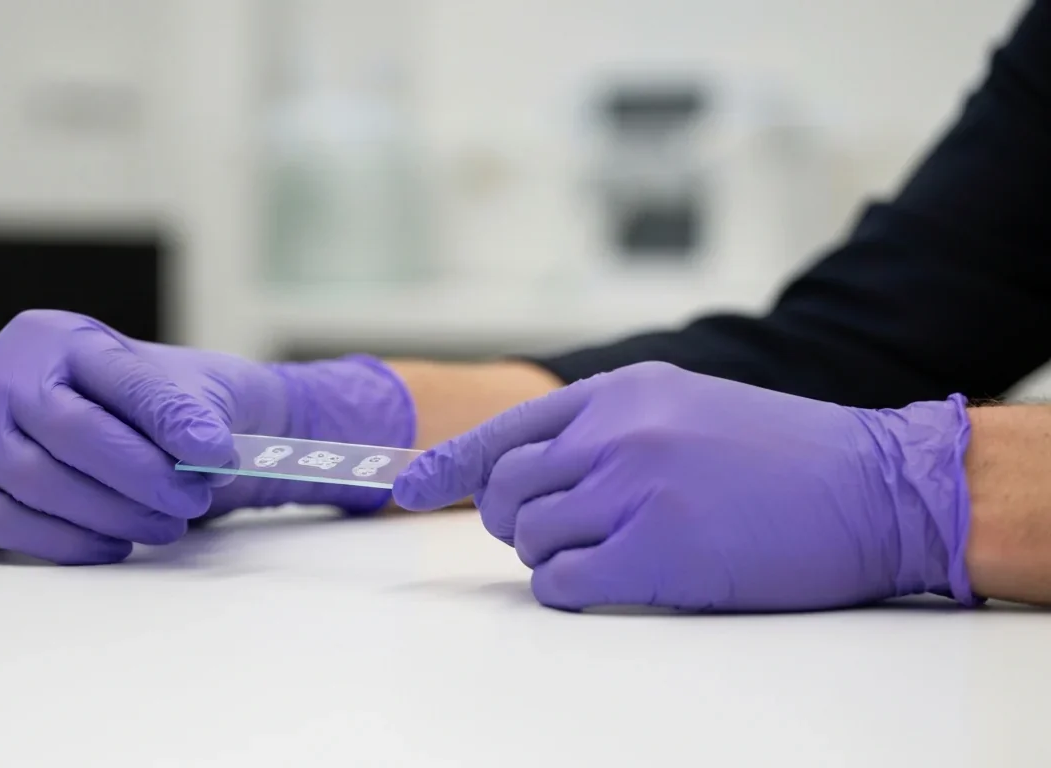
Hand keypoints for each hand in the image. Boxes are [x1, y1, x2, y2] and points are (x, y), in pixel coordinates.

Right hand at [0, 310, 413, 563]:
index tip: (218, 453)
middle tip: (189, 500)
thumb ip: (192, 412)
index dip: (171, 418)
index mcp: (57, 337)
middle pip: (70, 432)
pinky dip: (60, 543)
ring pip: (31, 482)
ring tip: (160, 525)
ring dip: (107, 516)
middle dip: (140, 478)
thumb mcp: (177, 388)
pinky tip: (108, 544)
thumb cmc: (133, 408)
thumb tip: (208, 452)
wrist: (96, 426)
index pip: (121, 379)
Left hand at [393, 362, 977, 611]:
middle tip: (554, 536)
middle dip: (511, 523)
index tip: (407, 486)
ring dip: (549, 556)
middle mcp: (617, 433)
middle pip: (503, 492)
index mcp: (620, 393)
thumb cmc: (783, 454)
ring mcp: (634, 489)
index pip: (504, 431)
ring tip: (609, 553)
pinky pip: (561, 583)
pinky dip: (568, 589)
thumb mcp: (684, 406)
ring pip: (526, 538)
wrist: (876, 486)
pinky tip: (606, 581)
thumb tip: (527, 471)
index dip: (448, 465)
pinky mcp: (656, 552)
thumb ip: (606, 428)